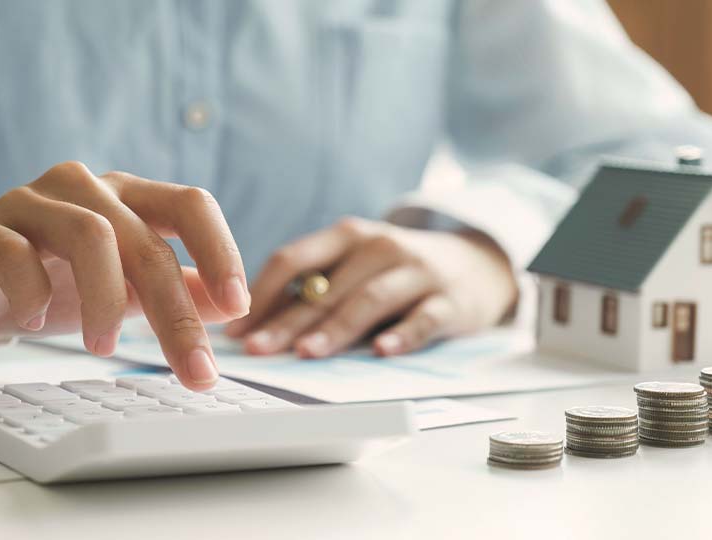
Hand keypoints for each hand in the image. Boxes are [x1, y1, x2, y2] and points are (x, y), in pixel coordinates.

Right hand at [0, 162, 248, 388]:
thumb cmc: (52, 280)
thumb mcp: (127, 289)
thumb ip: (179, 290)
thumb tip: (233, 306)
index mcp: (128, 197)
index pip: (190, 205)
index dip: (221, 251)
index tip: (238, 307)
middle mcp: (86, 188)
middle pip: (146, 241)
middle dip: (176, 312)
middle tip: (194, 369)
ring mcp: (31, 202)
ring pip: (89, 236)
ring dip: (107, 302)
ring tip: (104, 348)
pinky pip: (14, 252)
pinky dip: (33, 292)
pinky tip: (37, 322)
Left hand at [225, 217, 516, 357]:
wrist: (477, 263)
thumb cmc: (396, 270)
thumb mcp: (356, 263)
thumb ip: (316, 286)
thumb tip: (255, 326)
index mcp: (347, 236)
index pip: (294, 259)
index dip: (261, 294)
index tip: (235, 328)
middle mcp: (381, 246)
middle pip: (327, 287)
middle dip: (288, 321)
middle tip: (258, 349)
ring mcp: (417, 272)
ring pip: (370, 300)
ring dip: (336, 328)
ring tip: (307, 352)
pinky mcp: (451, 301)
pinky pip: (424, 319)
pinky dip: (404, 335)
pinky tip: (383, 352)